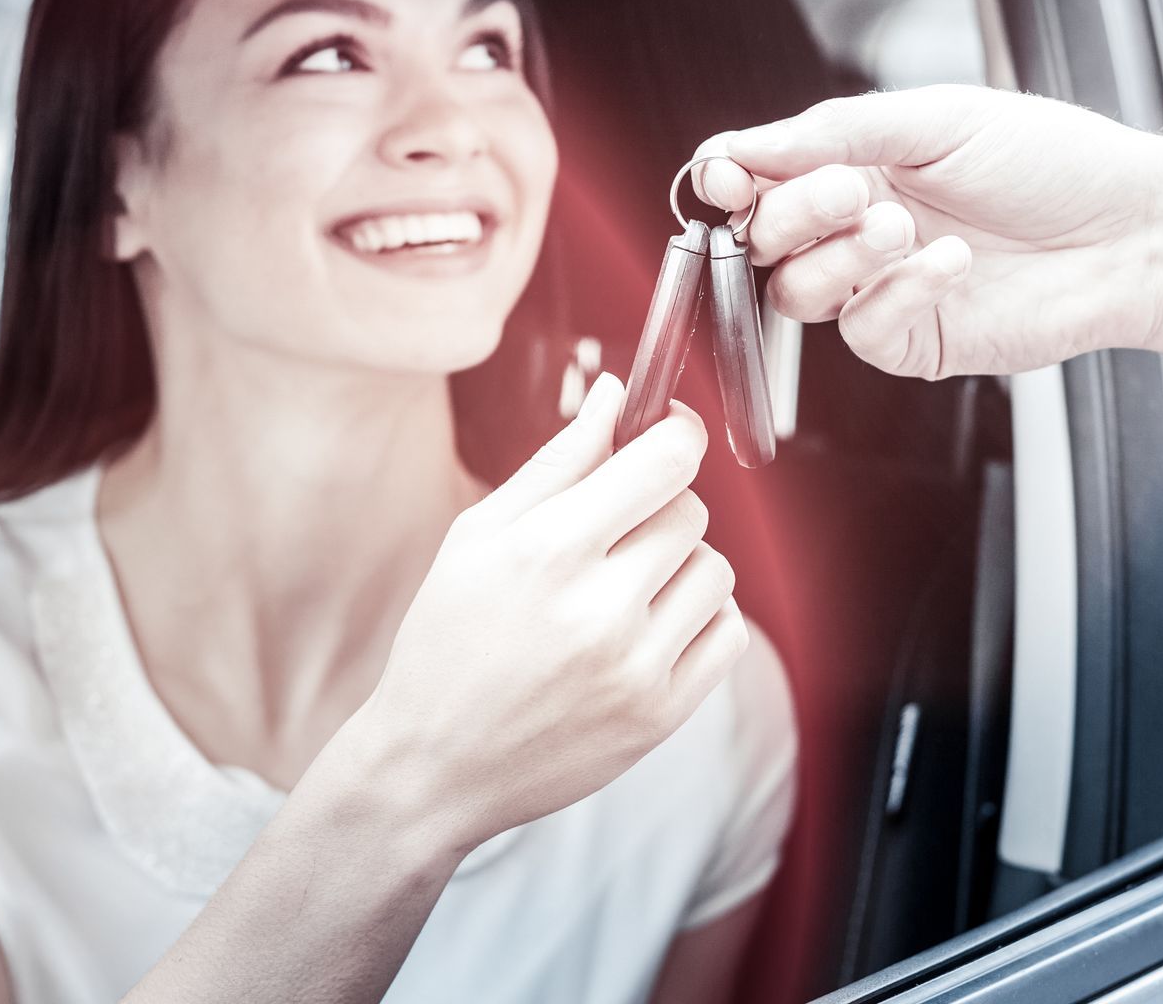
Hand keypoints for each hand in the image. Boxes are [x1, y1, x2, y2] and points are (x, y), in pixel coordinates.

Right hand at [335, 373, 745, 851]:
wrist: (433, 766)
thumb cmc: (448, 642)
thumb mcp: (478, 537)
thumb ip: (557, 462)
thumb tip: (616, 396)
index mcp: (548, 550)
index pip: (665, 461)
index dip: (677, 433)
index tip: (670, 433)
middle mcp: (598, 608)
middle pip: (691, 513)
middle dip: (658, 509)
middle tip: (614, 535)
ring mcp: (635, 667)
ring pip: (716, 571)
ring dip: (680, 567)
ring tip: (626, 589)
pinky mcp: (660, 716)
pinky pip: (728, 635)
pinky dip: (700, 620)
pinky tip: (651, 627)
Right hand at [691, 85, 1162, 377]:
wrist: (1134, 231)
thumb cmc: (1052, 162)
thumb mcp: (938, 118)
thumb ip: (835, 132)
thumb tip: (745, 147)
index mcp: (856, 164)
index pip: (757, 179)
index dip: (729, 180)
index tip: (728, 176)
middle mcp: (857, 228)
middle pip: (763, 240)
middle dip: (790, 212)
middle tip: (848, 190)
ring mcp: (882, 289)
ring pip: (797, 293)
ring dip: (838, 255)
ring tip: (903, 225)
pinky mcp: (915, 342)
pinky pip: (861, 332)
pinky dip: (895, 294)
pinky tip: (950, 263)